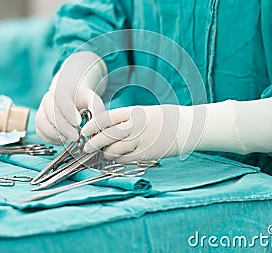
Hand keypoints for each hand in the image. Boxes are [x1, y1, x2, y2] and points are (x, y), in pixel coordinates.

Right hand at [35, 52, 106, 144]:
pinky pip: (39, 130)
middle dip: (63, 127)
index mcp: (62, 89)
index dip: (69, 112)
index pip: (62, 99)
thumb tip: (94, 128)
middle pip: (50, 112)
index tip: (78, 123)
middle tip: (75, 137)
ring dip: (53, 133)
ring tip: (66, 140)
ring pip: (41, 121)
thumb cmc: (84, 98)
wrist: (72, 94)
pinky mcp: (41, 120)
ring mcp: (43, 108)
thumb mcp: (93, 100)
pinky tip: (62, 140)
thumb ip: (96, 111)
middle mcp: (49, 98)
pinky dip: (49, 138)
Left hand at [81, 105, 199, 162]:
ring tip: (102, 153)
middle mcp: (137, 126)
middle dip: (93, 143)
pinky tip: (115, 158)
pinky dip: (117, 159)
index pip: (106, 118)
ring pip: (114, 150)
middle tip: (87, 147)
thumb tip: (105, 128)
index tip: (85, 130)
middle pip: (107, 136)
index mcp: (135, 112)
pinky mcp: (146, 154)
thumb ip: (126, 118)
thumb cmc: (164, 118)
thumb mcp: (145, 112)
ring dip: (105, 153)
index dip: (92, 125)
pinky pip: (125, 159)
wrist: (187, 127)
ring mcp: (142, 141)